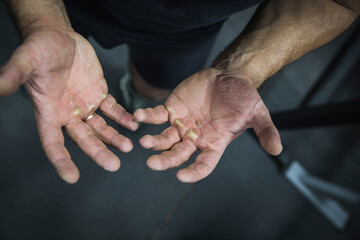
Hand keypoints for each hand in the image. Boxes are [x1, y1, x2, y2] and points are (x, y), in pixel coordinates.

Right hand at [0, 27, 137, 182]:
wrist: (59, 37)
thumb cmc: (39, 48)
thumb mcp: (27, 60)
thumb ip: (15, 74)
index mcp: (48, 112)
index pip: (53, 142)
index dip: (61, 160)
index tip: (72, 177)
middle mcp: (67, 114)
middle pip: (84, 138)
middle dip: (98, 152)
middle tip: (113, 165)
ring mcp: (84, 105)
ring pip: (101, 127)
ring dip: (114, 137)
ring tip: (128, 147)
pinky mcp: (98, 94)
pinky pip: (113, 109)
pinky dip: (122, 118)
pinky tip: (133, 125)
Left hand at [134, 68, 281, 182]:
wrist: (230, 76)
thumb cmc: (244, 98)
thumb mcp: (258, 113)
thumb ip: (265, 131)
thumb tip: (277, 149)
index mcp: (214, 144)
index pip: (203, 164)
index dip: (193, 172)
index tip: (181, 176)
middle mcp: (195, 138)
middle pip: (178, 154)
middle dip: (165, 160)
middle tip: (152, 164)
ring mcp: (182, 124)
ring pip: (165, 138)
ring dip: (154, 141)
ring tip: (144, 142)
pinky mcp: (172, 109)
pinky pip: (157, 115)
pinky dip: (148, 116)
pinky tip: (138, 116)